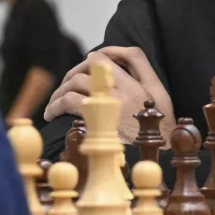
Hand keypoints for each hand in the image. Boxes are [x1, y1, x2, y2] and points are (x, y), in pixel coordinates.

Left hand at [43, 47, 175, 143]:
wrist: (156, 162)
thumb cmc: (158, 141)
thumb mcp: (163, 111)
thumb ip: (148, 93)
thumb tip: (121, 83)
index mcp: (152, 87)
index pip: (133, 54)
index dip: (112, 51)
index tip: (96, 60)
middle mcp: (133, 89)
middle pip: (99, 61)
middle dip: (78, 68)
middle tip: (68, 83)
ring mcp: (115, 102)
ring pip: (78, 79)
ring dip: (62, 88)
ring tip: (55, 101)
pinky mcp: (98, 118)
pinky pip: (70, 100)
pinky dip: (56, 105)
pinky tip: (52, 114)